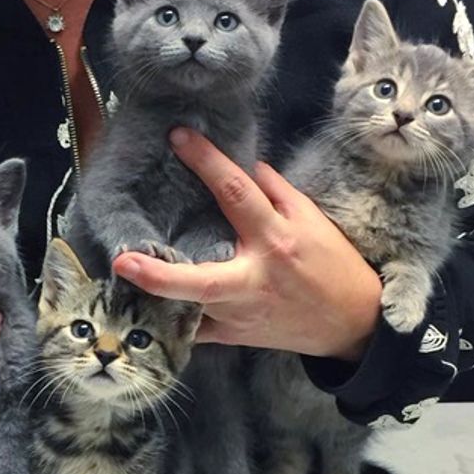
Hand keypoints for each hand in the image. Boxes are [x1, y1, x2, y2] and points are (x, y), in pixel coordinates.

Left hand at [113, 128, 382, 360]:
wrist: (353, 323)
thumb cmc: (335, 266)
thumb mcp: (313, 221)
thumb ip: (277, 193)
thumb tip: (246, 167)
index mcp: (276, 241)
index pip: (236, 194)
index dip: (206, 162)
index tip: (178, 136)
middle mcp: (255, 278)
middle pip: (201, 280)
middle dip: (160, 274)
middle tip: (123, 259)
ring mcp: (242, 313)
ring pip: (191, 310)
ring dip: (156, 294)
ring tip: (120, 276)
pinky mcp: (237, 337)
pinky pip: (197, 330)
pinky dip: (173, 319)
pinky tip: (147, 304)